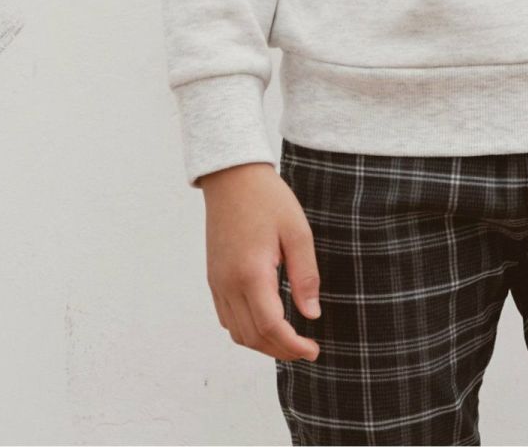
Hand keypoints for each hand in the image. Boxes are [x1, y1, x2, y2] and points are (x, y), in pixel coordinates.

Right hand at [200, 162, 322, 361]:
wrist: (232, 177)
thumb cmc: (267, 199)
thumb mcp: (297, 231)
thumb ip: (305, 275)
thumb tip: (312, 314)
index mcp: (251, 273)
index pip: (271, 327)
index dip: (293, 346)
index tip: (313, 350)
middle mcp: (228, 284)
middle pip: (252, 337)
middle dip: (281, 351)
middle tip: (306, 350)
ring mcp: (217, 282)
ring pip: (237, 332)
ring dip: (262, 344)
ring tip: (289, 340)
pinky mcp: (214, 277)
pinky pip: (226, 317)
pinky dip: (246, 330)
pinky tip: (266, 322)